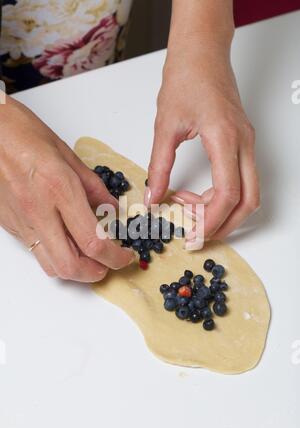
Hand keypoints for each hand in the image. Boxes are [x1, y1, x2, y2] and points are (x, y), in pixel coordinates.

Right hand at [0, 97, 133, 280]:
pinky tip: (65, 241)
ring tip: (89, 257)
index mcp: (59, 189)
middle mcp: (38, 211)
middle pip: (70, 265)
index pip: (93, 241)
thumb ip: (93, 187)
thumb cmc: (22, 133)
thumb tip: (111, 209)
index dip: (115, 257)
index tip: (124, 256)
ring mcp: (21, 221)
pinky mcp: (10, 225)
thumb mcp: (67, 155)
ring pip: (50, 265)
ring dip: (75, 269)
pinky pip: (37, 251)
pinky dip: (56, 254)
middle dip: (95, 273)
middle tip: (109, 264)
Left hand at [146, 43, 259, 248]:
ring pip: (248, 193)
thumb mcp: (164, 126)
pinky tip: (196, 193)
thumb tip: (153, 198)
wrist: (202, 52)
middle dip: (224, 225)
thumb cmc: (186, 78)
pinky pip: (242, 180)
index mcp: (225, 139)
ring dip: (223, 211)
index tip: (192, 235)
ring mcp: (247, 144)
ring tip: (188, 208)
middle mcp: (243, 144)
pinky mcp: (243, 143)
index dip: (210, 221)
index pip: (228, 195)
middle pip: (248, 202)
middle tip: (196, 235)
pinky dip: (222, 196)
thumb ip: (158, 167)